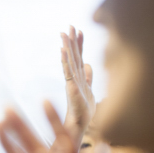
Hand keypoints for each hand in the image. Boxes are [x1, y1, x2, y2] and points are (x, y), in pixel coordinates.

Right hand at [61, 26, 94, 146]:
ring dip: (66, 48)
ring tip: (63, 34)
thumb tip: (91, 64)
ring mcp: (73, 83)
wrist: (80, 127)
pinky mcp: (72, 90)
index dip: (80, 44)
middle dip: (72, 41)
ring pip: (70, 62)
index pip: (80, 57)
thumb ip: (89, 77)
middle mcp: (75, 78)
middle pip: (73, 56)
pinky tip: (63, 52)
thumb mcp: (90, 90)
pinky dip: (65, 62)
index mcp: (80, 77)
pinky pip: (68, 73)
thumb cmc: (84, 111)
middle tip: (69, 25)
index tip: (80, 29)